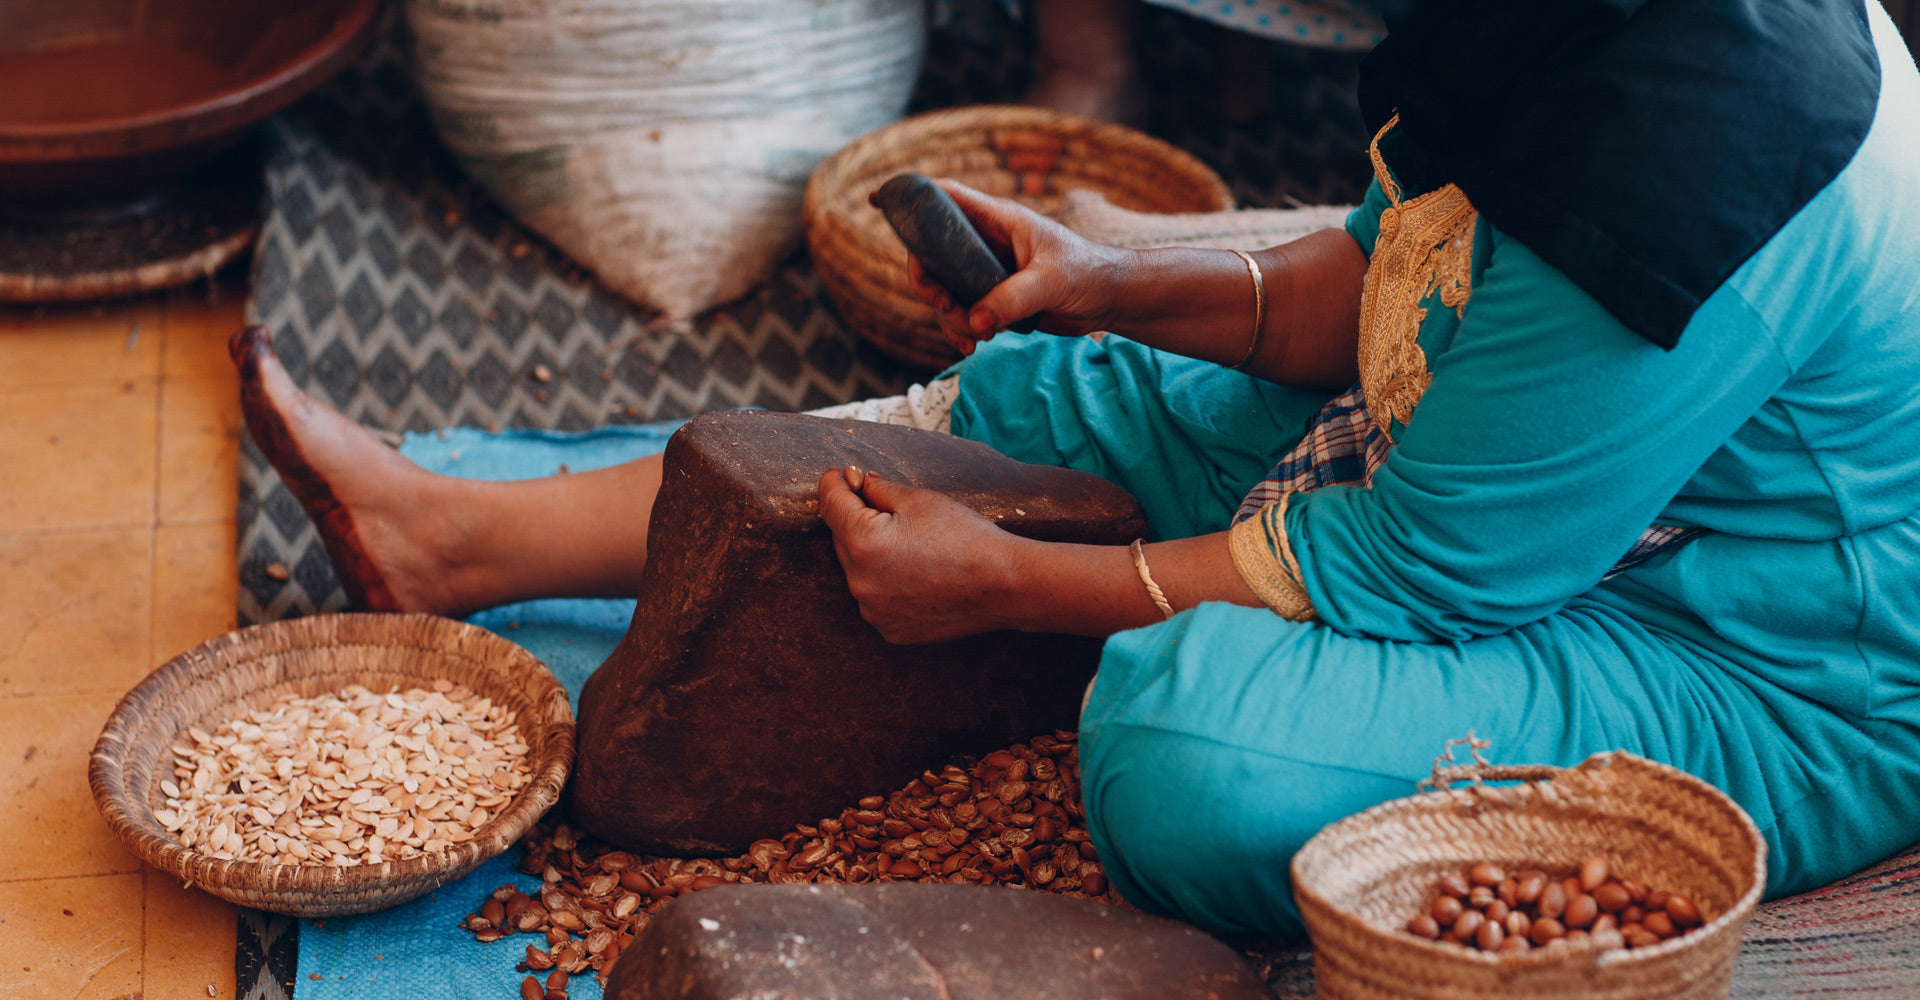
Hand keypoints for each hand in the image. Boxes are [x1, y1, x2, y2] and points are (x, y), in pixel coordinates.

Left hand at [817, 466, 1022, 643]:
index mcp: (862, 543)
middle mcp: (859, 582)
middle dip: (857, 519)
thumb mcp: (919, 499)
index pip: (830, 504)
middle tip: (888, 508)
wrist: (1003, 585)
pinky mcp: (890, 629)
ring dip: (871, 554)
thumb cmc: (965, 537)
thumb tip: (858, 484)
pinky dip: (886, 583)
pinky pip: (876, 598)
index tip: (840, 475)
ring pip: (858, 570)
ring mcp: (873, 611)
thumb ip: (878, 489)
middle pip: (841, 538)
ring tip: (912, 547)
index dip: (834, 483)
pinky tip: (917, 574)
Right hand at [904, 180, 1132, 356]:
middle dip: (928, 283)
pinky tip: (973, 345)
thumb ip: (1012, 299)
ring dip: (948, 316)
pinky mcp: (994, 299)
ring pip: (944, 290)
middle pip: (932, 254)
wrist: (1111, 300)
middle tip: (943, 305)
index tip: (878, 199)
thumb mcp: (1051, 281)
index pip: (946, 198)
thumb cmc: (1089, 273)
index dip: (910, 197)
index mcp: (998, 220)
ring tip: (973, 337)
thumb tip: (977, 319)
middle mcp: (987, 243)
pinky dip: (961, 330)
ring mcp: (987, 272)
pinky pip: (962, 313)